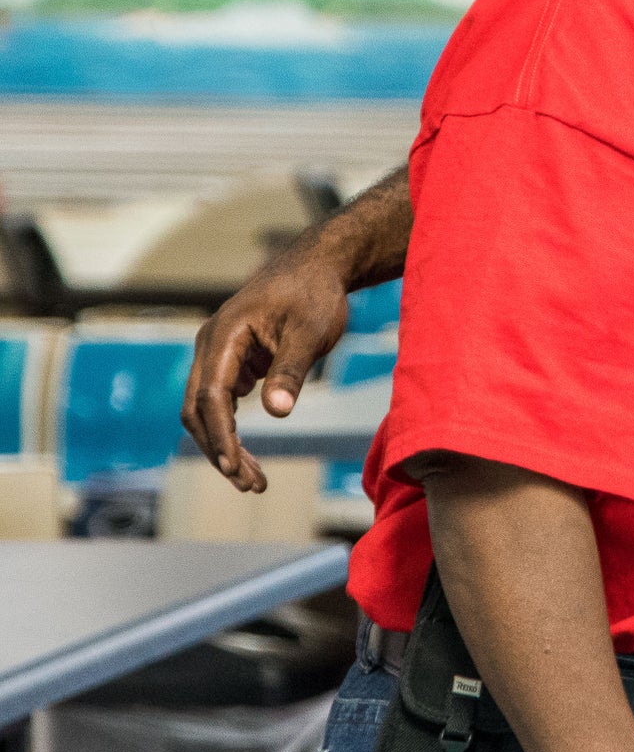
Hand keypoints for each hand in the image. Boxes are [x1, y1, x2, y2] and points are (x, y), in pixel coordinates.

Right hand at [180, 257, 352, 491]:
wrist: (317, 266)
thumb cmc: (315, 295)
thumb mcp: (312, 331)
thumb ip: (292, 370)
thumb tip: (277, 413)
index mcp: (223, 336)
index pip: (210, 396)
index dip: (220, 436)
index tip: (234, 469)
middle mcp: (209, 345)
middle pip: (198, 410)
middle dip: (220, 450)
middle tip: (251, 485)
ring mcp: (216, 353)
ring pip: (206, 410)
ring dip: (224, 445)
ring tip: (253, 480)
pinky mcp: (230, 361)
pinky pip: (220, 402)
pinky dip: (231, 430)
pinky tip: (250, 455)